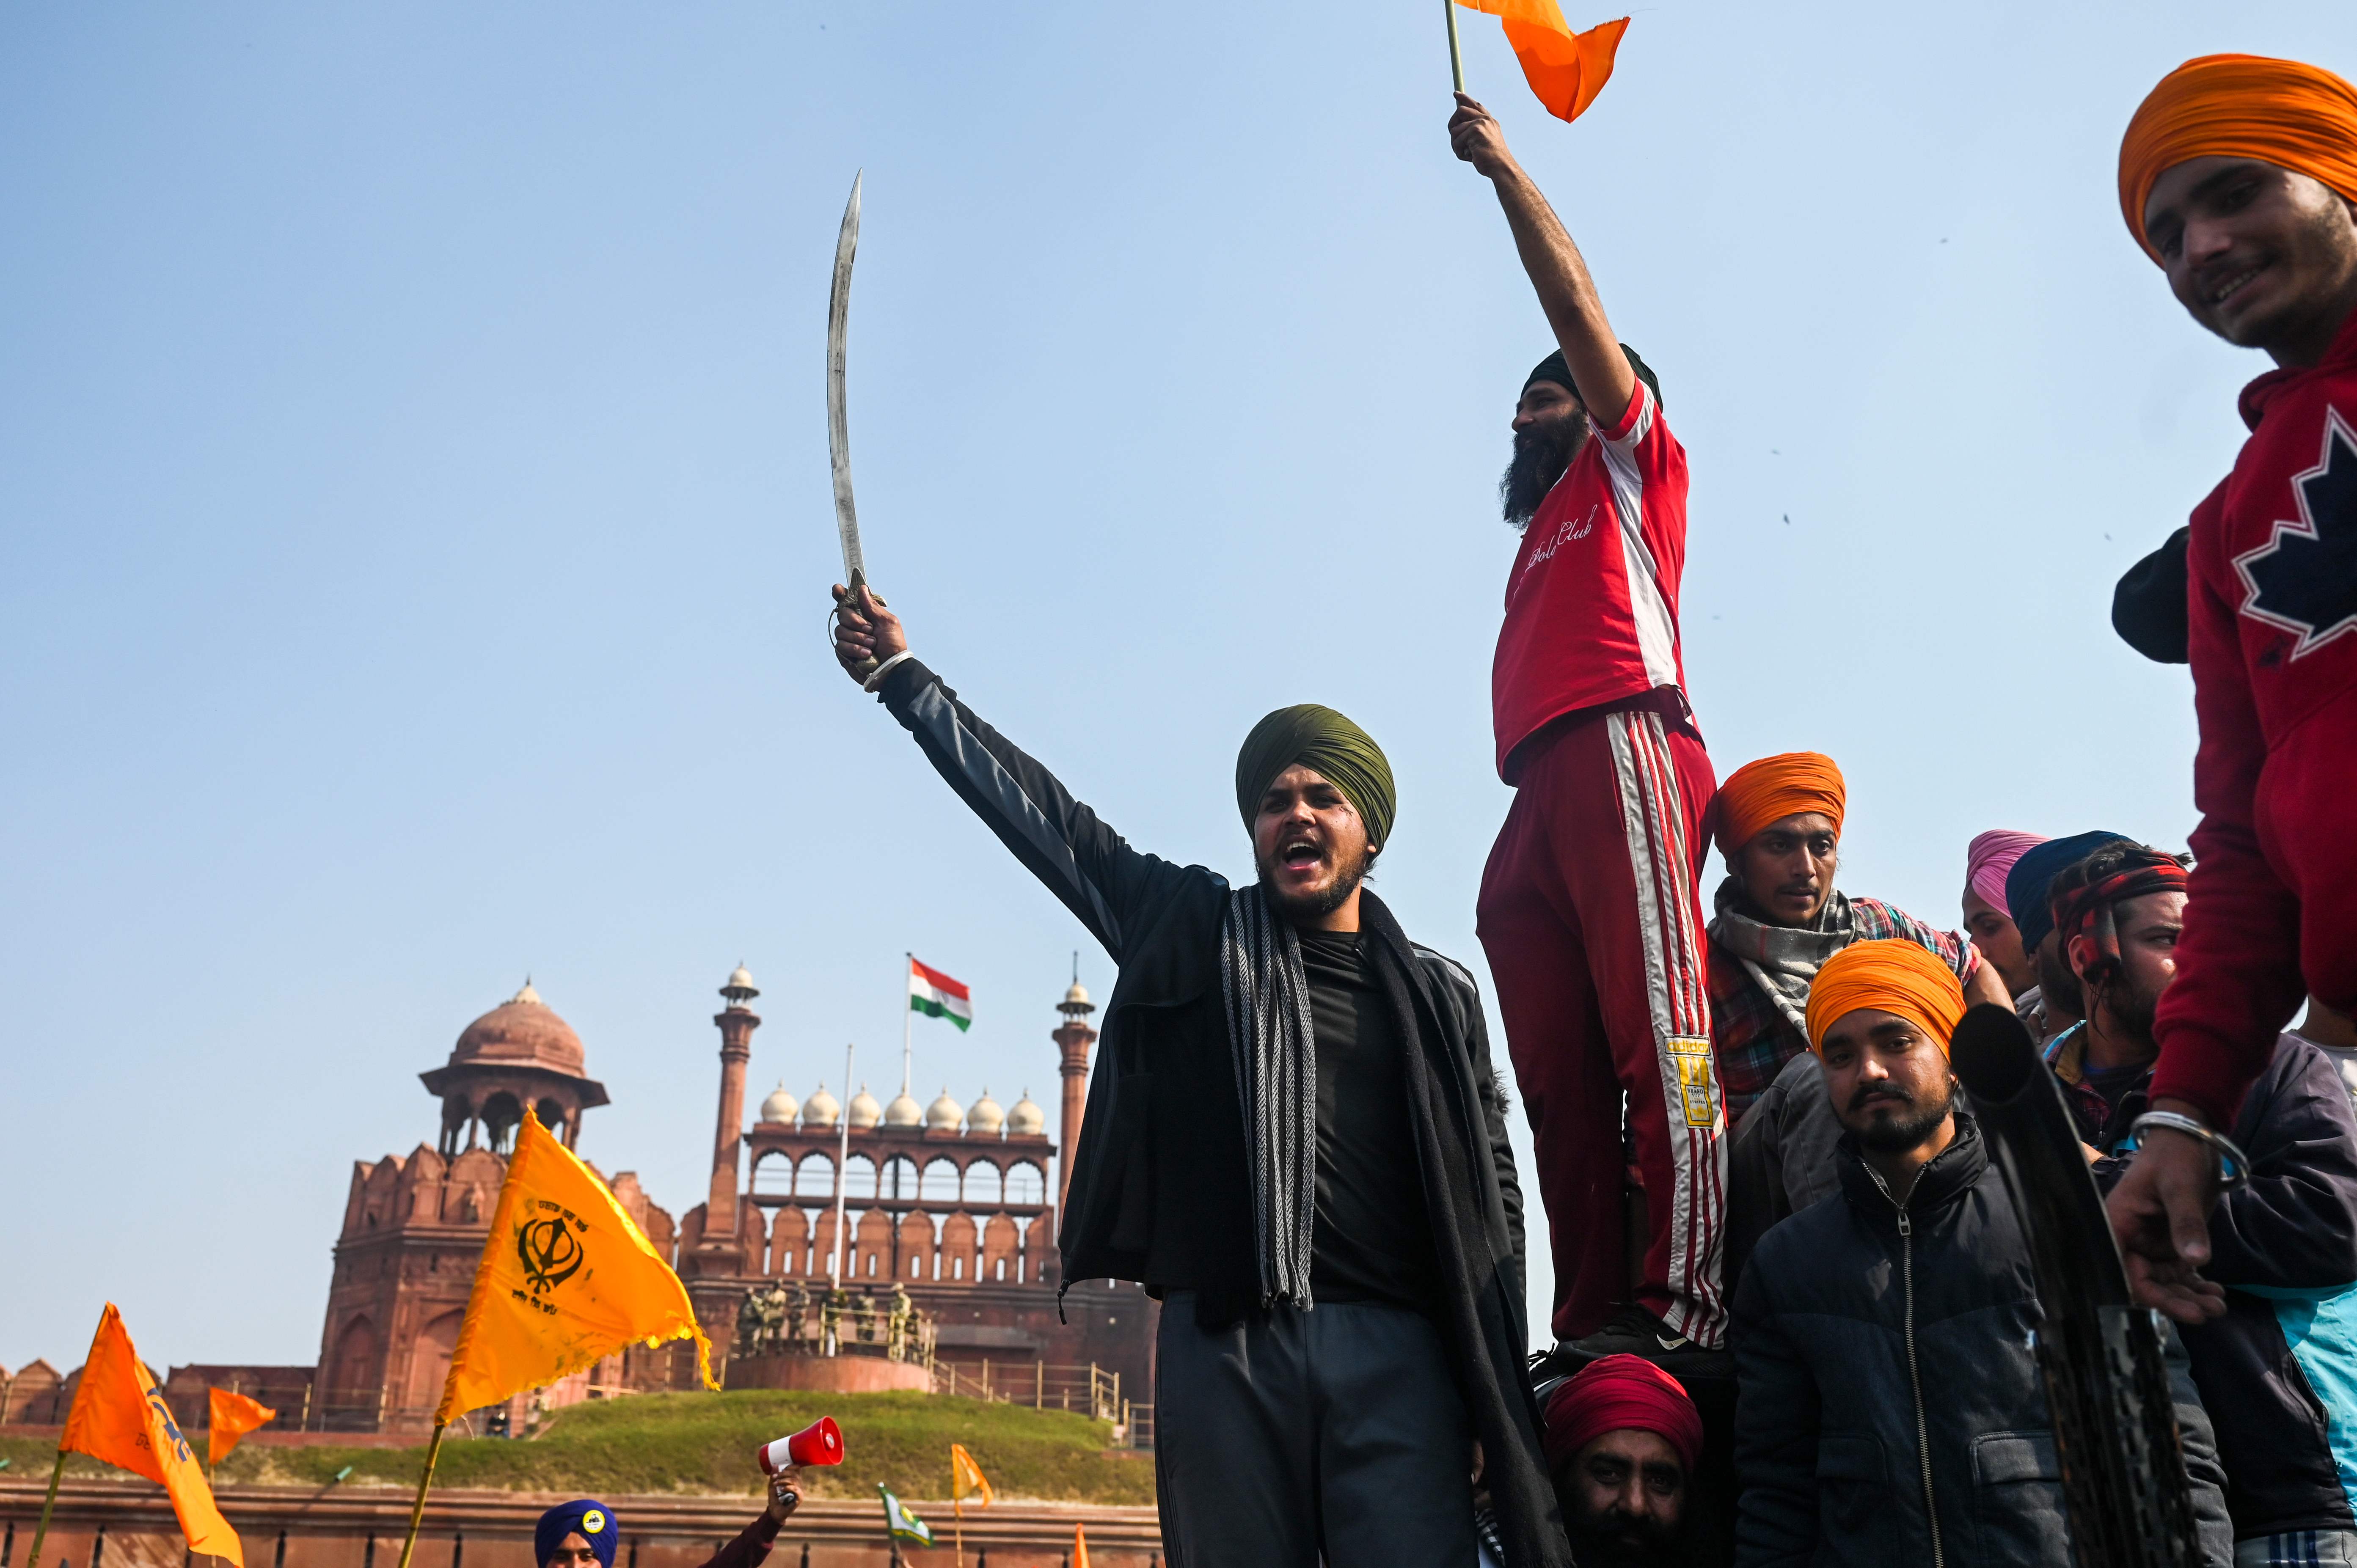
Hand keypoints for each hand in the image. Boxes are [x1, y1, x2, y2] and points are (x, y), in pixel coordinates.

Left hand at [764, 1468, 801, 1522]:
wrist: (775, 1513)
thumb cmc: (775, 1499)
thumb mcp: (772, 1486)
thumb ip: (773, 1477)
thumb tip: (775, 1465)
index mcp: (794, 1480)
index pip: (797, 1469)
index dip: (790, 1466)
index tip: (781, 1468)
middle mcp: (798, 1485)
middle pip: (794, 1474)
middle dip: (783, 1474)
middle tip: (774, 1478)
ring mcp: (799, 1492)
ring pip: (794, 1481)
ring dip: (783, 1480)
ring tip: (775, 1484)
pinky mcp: (799, 1498)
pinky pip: (797, 1490)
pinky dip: (789, 1488)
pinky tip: (782, 1489)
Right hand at [831, 583, 905, 682]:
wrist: (892, 667)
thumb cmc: (893, 645)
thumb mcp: (887, 622)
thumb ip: (872, 607)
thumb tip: (862, 588)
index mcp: (865, 614)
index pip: (847, 600)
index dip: (840, 593)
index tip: (838, 590)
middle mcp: (854, 625)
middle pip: (842, 613)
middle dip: (856, 621)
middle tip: (870, 629)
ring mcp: (847, 639)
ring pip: (840, 630)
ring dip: (858, 638)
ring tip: (872, 645)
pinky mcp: (843, 652)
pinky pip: (840, 645)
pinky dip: (855, 649)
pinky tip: (866, 654)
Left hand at [1448, 93, 1517, 180]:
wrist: (1501, 167)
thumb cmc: (1492, 160)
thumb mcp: (1483, 143)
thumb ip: (1473, 133)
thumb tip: (1455, 129)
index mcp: (1490, 121)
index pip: (1475, 105)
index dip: (1464, 99)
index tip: (1456, 94)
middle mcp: (1485, 119)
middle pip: (1460, 111)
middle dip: (1452, 124)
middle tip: (1454, 139)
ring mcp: (1480, 123)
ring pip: (1454, 130)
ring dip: (1456, 145)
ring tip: (1468, 154)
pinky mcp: (1474, 130)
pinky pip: (1456, 141)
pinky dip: (1459, 152)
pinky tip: (1470, 157)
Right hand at [2105, 1098, 2227, 1324]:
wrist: (2191, 1137)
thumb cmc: (2176, 1156)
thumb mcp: (2181, 1187)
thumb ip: (2186, 1223)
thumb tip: (2196, 1260)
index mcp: (2118, 1224)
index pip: (2125, 1270)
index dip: (2151, 1294)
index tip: (2184, 1310)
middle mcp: (2131, 1238)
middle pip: (2147, 1281)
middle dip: (2177, 1300)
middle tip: (2210, 1312)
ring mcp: (2151, 1241)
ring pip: (2165, 1280)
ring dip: (2189, 1295)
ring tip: (2218, 1306)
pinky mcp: (2171, 1240)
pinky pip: (2180, 1270)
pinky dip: (2196, 1283)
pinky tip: (2216, 1292)